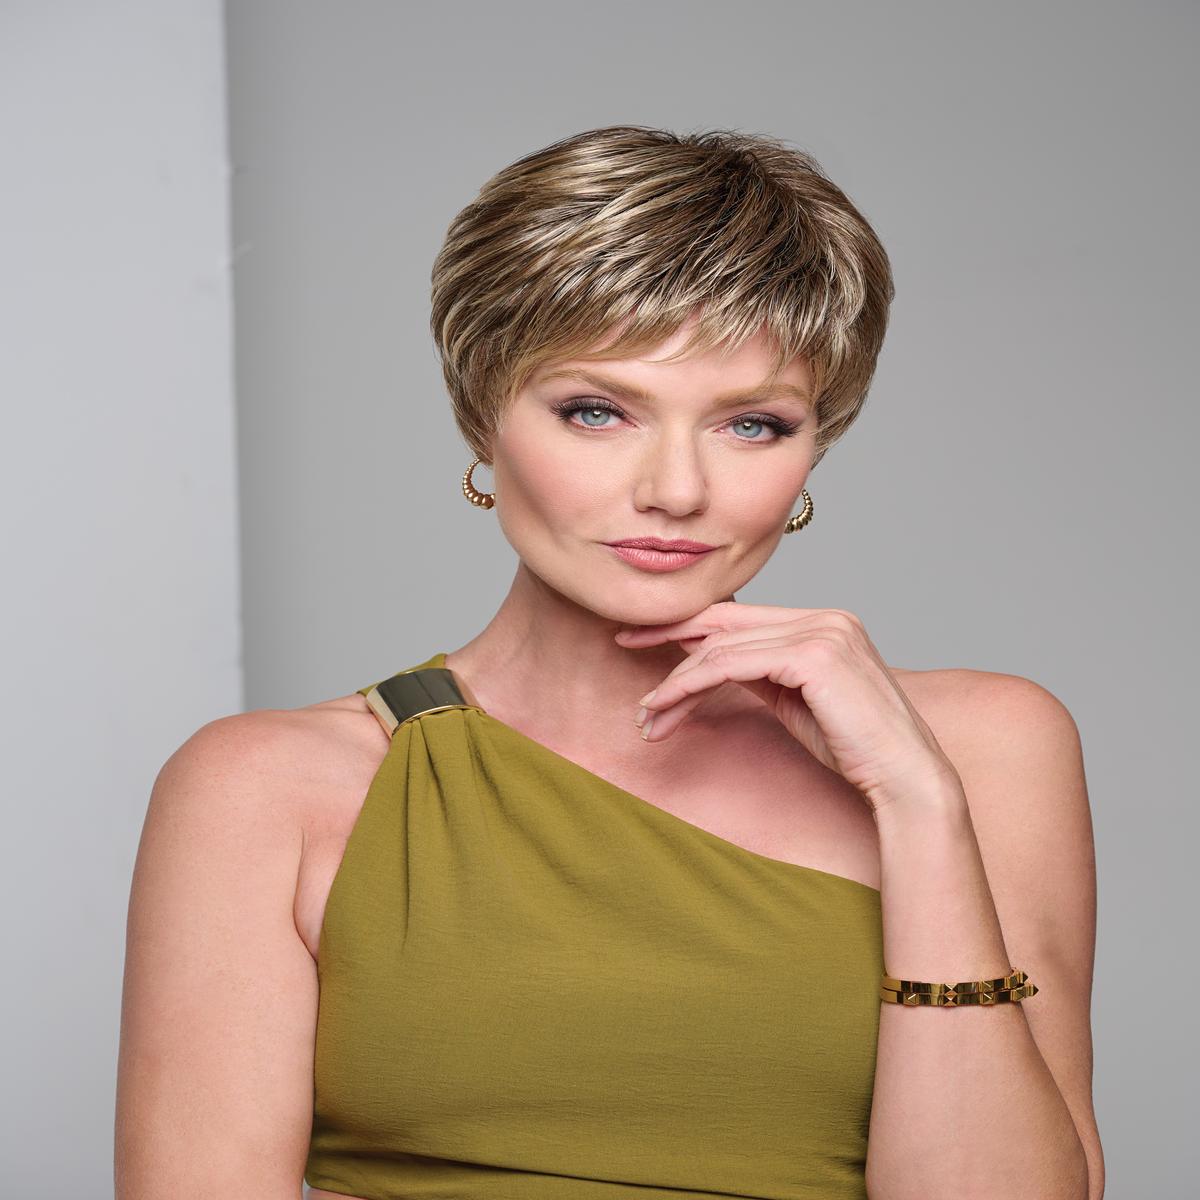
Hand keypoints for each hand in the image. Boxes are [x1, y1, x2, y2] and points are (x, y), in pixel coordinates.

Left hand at [616, 600, 961, 812]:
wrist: (904, 778)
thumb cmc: (852, 748)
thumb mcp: (794, 701)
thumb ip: (759, 671)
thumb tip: (709, 660)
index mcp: (824, 621)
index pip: (740, 614)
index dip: (687, 623)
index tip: (643, 635)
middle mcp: (825, 617)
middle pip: (724, 622)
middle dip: (667, 635)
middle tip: (622, 645)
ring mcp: (822, 632)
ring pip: (720, 648)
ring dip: (673, 682)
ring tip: (646, 715)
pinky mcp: (814, 655)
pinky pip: (730, 665)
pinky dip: (689, 686)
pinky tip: (666, 708)